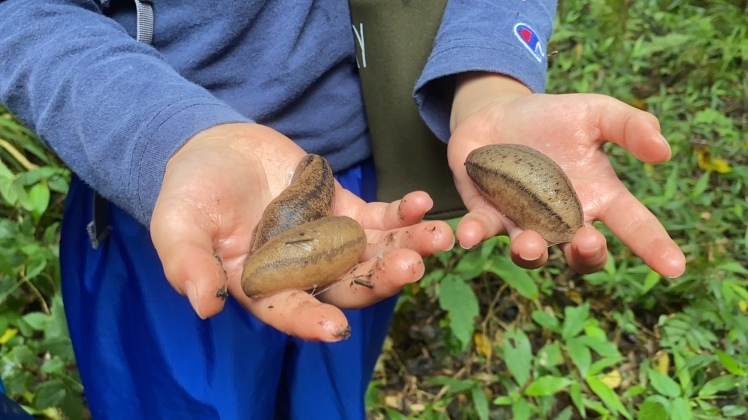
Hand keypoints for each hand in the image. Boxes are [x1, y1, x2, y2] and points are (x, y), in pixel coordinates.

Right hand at [150, 123, 453, 341]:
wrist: (214, 148)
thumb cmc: (190, 191)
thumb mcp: (176, 224)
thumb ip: (187, 263)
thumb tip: (204, 306)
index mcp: (261, 285)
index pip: (289, 311)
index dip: (310, 321)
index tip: (335, 329)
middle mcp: (302, 271)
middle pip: (346, 285)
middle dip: (379, 280)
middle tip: (409, 267)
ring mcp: (327, 241)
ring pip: (372, 254)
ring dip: (406, 247)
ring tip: (436, 237)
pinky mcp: (344, 210)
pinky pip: (378, 217)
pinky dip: (402, 213)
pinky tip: (422, 204)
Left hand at [448, 73, 685, 277]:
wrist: (497, 114)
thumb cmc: (552, 119)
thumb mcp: (595, 112)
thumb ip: (629, 126)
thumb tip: (664, 150)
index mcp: (598, 197)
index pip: (634, 226)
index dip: (655, 247)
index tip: (675, 266)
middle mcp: (563, 219)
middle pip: (582, 254)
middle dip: (586, 254)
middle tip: (588, 241)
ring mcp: (524, 222)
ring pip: (532, 253)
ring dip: (531, 253)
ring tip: (529, 244)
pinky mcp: (486, 215)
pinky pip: (481, 231)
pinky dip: (474, 234)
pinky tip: (467, 236)